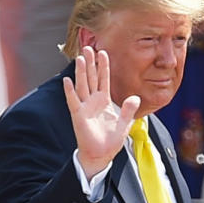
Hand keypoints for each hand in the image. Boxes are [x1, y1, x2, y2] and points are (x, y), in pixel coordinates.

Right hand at [62, 45, 139, 178]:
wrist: (101, 155)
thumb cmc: (111, 141)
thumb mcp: (124, 124)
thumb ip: (128, 110)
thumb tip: (135, 98)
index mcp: (104, 101)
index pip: (104, 80)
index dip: (103, 66)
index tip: (103, 52)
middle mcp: (93, 101)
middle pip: (91, 78)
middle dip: (90, 63)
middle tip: (88, 47)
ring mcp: (84, 107)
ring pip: (82, 85)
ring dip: (81, 72)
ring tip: (80, 57)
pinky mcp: (78, 115)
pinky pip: (73, 101)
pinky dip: (70, 91)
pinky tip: (67, 80)